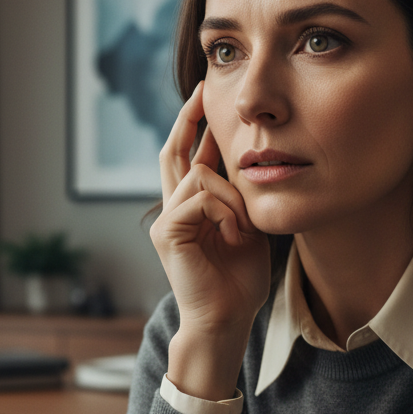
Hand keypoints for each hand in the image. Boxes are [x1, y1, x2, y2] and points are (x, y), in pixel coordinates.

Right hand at [150, 82, 269, 400]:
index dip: (194, 126)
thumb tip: (245, 162)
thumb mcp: (246, 227)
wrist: (226, 319)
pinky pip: (200, 198)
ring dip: (231, 197)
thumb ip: (238, 198)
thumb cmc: (238, 281)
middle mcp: (172, 209)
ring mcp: (166, 220)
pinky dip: (223, 212)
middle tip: (202, 93)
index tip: (206, 98)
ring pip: (199, 175)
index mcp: (191, 208)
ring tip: (242, 228)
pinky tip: (232, 234)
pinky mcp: (167, 232)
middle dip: (187, 120)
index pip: (187, 157)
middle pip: (172, 152)